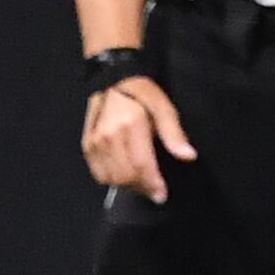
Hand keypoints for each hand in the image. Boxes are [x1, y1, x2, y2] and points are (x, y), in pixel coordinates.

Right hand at [82, 75, 195, 203]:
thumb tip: (188, 156)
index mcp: (130, 126)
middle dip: (142, 188)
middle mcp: (109, 136)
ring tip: (141, 180)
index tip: (162, 195)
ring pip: (111, 179)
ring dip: (128, 185)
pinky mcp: (86, 146)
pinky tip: (124, 173)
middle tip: (154, 188)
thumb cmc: (142, 93)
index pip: (140, 166)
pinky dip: (112, 179)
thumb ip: (174, 133)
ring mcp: (94, 142)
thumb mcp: (163, 107)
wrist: (113, 79)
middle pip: (125, 177)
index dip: (152, 185)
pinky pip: (99, 174)